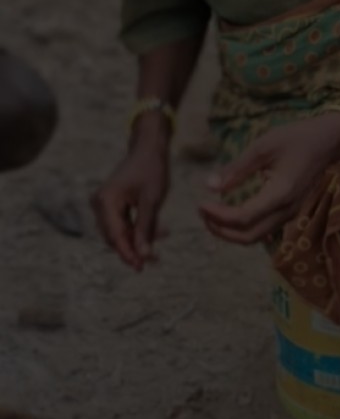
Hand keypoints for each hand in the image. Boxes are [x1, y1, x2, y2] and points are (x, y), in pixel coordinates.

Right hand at [90, 144, 169, 270]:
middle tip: (156, 260)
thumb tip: (144, 255)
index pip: (115, 236)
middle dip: (134, 250)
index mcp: (105, 202)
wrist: (148, 151)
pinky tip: (159, 231)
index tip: (141, 267)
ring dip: (138, 240)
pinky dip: (138, 230)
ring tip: (162, 241)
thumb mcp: (152, 202)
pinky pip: (123, 224)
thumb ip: (146, 229)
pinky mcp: (112, 205)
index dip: (128, 254)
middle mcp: (99, 204)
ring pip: (119, 233)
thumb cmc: (151, 171)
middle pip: (114, 237)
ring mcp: (104, 204)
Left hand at [198, 112, 339, 244]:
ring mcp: (290, 214)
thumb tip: (209, 186)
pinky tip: (229, 211)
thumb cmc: (296, 139)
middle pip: (249, 236)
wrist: (328, 141)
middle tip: (202, 212)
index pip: (243, 218)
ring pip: (256, 236)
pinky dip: (243, 226)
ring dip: (231, 231)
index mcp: (280, 194)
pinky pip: (263, 228)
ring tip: (211, 213)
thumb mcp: (262, 147)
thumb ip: (236, 169)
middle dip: (221, 229)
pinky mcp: (289, 211)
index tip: (200, 203)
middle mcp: (287, 211)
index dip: (218, 216)